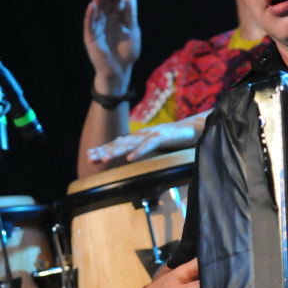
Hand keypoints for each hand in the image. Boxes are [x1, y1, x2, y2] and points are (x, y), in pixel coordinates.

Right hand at [83, 0, 140, 90]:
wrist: (121, 71)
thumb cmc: (126, 52)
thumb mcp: (132, 31)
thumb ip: (130, 15)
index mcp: (115, 18)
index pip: (115, 2)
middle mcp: (104, 21)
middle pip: (105, 3)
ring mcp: (97, 28)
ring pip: (96, 10)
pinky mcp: (91, 38)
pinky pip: (89, 25)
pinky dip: (90, 15)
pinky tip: (92, 6)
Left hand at [87, 115, 203, 167]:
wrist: (197, 128)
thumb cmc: (178, 139)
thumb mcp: (158, 146)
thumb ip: (145, 149)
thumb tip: (131, 157)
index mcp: (141, 137)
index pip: (119, 143)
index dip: (104, 149)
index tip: (90, 156)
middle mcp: (143, 134)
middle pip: (120, 143)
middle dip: (104, 150)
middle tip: (90, 158)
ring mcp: (153, 134)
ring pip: (131, 143)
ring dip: (116, 151)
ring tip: (104, 159)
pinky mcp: (164, 136)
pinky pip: (149, 145)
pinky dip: (139, 151)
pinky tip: (129, 158)